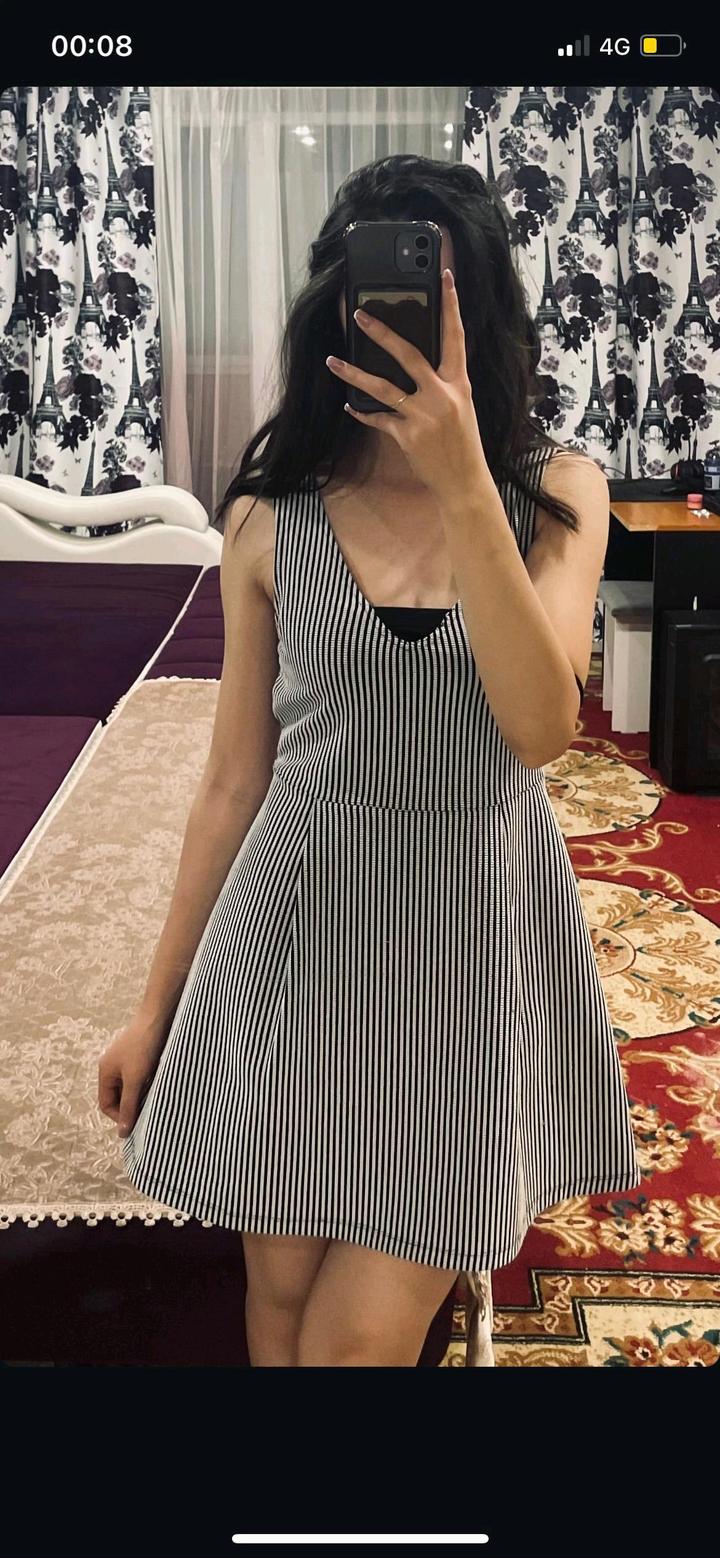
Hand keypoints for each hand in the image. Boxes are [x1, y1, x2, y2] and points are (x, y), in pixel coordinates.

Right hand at [98, 1008, 170, 1139]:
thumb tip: (122, 1132)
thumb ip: (128, 1105)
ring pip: (130, 1087)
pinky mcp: (137, 1055)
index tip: (137, 1122)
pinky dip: (146, 1083)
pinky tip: (158, 1083)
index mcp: (104, 1072)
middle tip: (149, 1111)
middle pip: (117, 1097)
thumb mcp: (135, 1079)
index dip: (119, 1117)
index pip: (106, 1105)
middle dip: (131, 1106)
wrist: (157, 1017)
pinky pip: (138, 1077)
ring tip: (155, 1096)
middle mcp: (111, 1067)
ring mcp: (124, 1061)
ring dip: (141, 1095)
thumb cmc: (143, 1047)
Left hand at [326, 268, 487, 505]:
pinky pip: (378, 419)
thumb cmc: (463, 444)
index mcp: (458, 384)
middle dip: (382, 333)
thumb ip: (442, 385)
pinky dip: (362, 412)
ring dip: (354, 373)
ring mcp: (423, 416)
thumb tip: (415, 365)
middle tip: (360, 315)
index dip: (451, 305)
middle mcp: (442, 395)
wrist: (464, 482)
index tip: (445, 278)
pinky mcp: (407, 436)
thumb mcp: (461, 407)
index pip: (455, 336)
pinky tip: (348, 405)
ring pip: (382, 387)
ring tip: (333, 362)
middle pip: (408, 355)